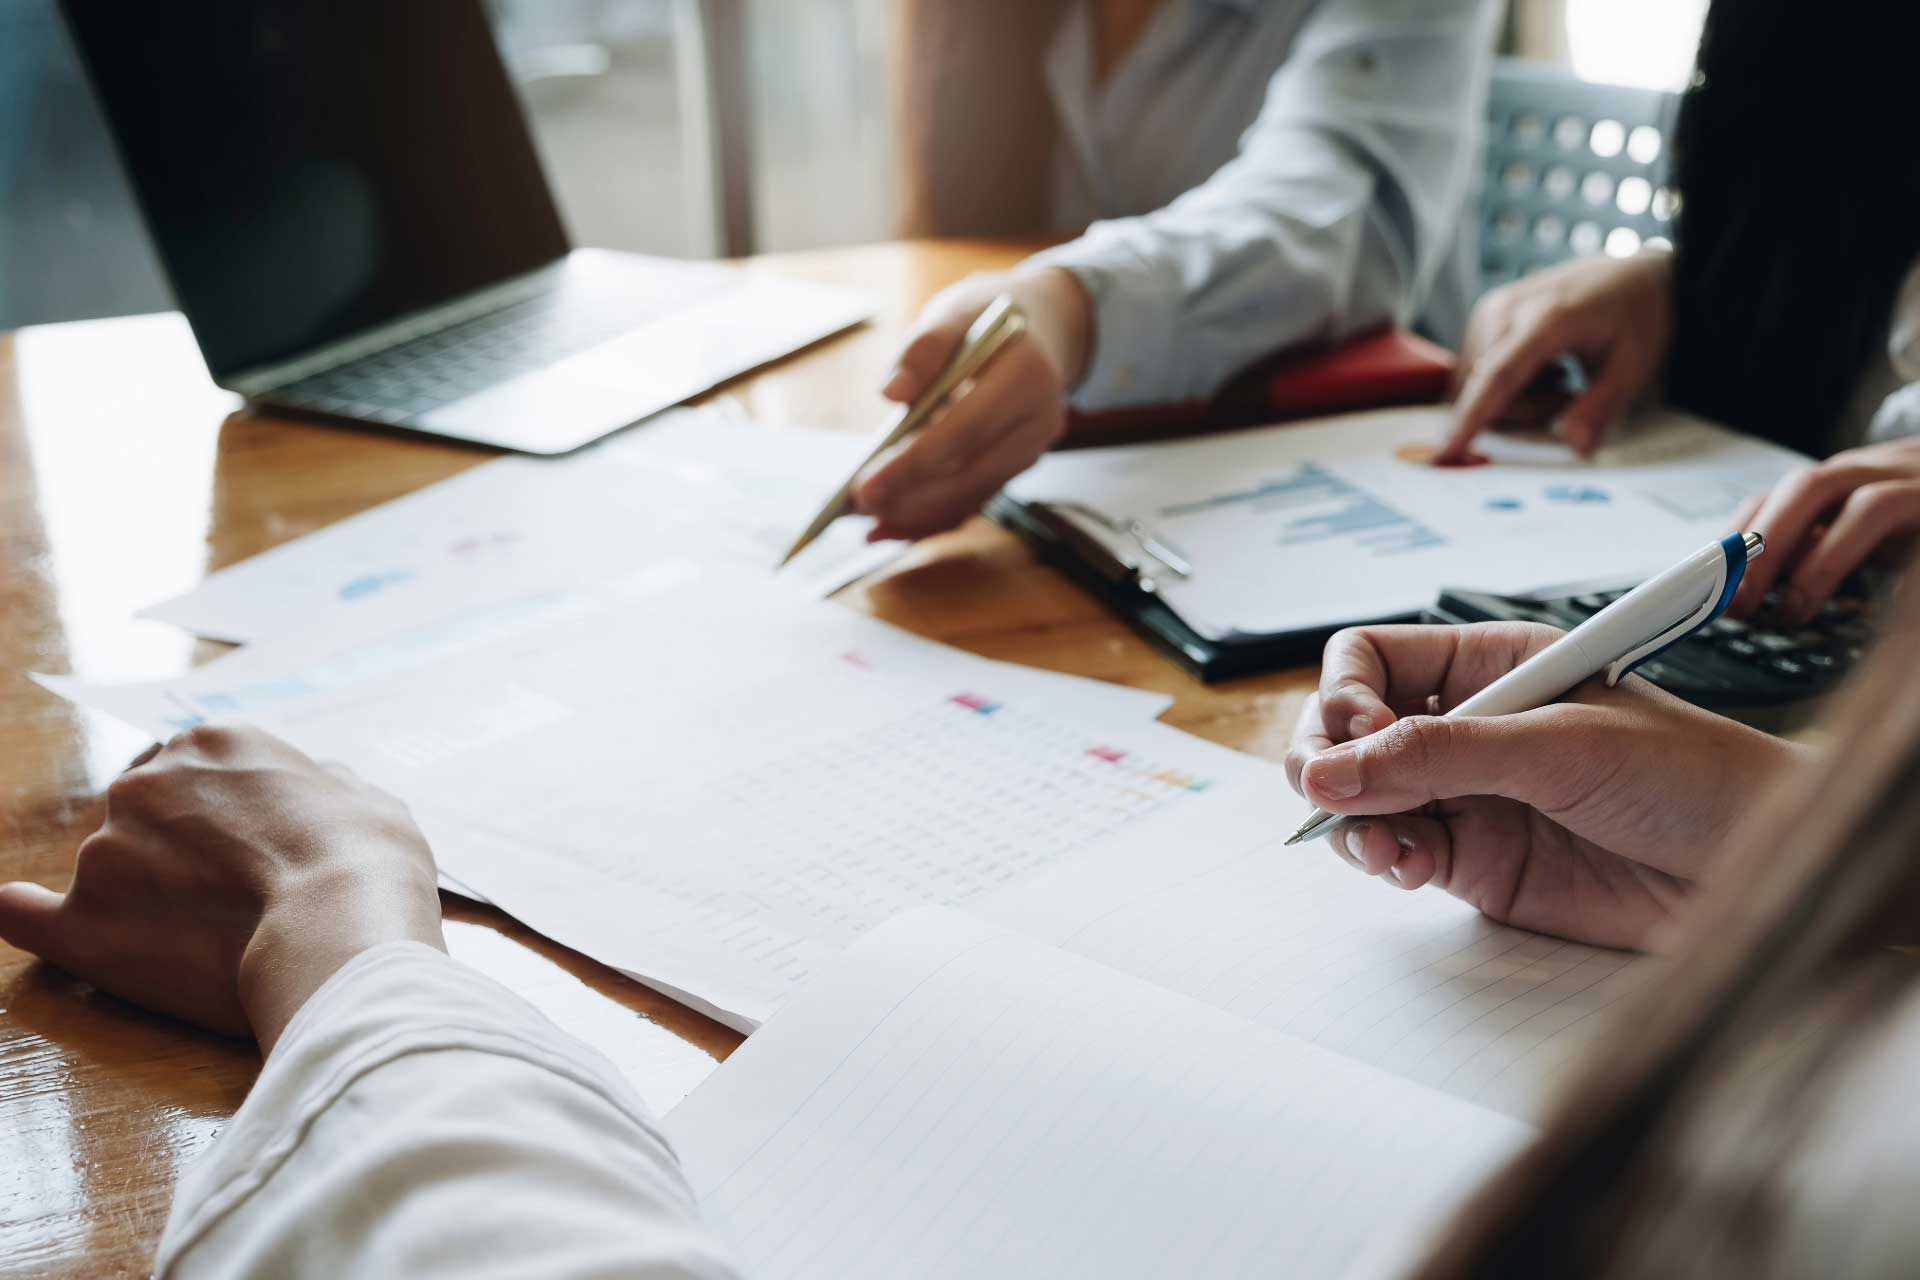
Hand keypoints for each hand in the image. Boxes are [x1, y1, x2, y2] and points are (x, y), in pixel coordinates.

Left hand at [0, 725, 442, 1053]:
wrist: (340, 931)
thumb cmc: (369, 865)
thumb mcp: (369, 799)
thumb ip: (322, 788)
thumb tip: (314, 793)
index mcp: (215, 743)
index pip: (196, 776)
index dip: (225, 822)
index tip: (251, 857)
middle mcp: (147, 783)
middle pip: (146, 819)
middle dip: (179, 858)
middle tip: (231, 904)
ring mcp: (106, 851)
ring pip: (111, 875)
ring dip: (145, 904)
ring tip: (206, 945)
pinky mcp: (80, 923)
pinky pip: (22, 914)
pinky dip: (26, 913)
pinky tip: (28, 913)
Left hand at [855, 266, 1091, 539]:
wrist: (1040, 328)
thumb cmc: (986, 317)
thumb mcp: (954, 310)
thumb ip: (924, 346)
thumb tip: (892, 393)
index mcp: (1027, 377)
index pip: (965, 430)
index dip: (914, 463)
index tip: (864, 485)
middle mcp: (1038, 422)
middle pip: (970, 473)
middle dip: (911, 496)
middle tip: (859, 504)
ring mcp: (1032, 449)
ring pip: (973, 495)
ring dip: (918, 513)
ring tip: (868, 515)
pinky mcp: (1017, 465)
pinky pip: (974, 499)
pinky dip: (933, 515)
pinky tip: (892, 523)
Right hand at [1283, 622, 1807, 949]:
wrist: (1757, 870)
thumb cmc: (1689, 778)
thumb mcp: (1560, 747)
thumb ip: (1440, 755)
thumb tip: (1330, 771)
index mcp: (1490, 665)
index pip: (1373, 658)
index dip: (1347, 694)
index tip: (1359, 735)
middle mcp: (1466, 726)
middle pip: (1347, 730)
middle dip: (1328, 761)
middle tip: (1332, 797)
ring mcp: (1465, 795)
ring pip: (1358, 797)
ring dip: (1350, 822)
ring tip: (1384, 850)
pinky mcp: (1474, 861)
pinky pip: (1394, 852)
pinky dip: (1382, 860)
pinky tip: (1408, 870)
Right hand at [1438, 252, 1672, 462]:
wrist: (1639, 275)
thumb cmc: (1639, 315)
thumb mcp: (1634, 366)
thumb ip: (1600, 408)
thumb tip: (1573, 445)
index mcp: (1545, 319)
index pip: (1496, 378)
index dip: (1471, 419)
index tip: (1446, 453)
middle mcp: (1507, 309)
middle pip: (1487, 389)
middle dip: (1524, 410)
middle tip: (1569, 394)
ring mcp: (1492, 309)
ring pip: (1477, 383)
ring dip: (1514, 397)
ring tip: (1558, 377)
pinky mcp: (1487, 314)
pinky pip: (1478, 369)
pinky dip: (1506, 382)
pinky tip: (1541, 368)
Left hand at [1725, 438, 1919, 623]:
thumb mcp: (1864, 527)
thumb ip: (1817, 542)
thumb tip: (1751, 583)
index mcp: (1849, 477)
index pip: (1778, 495)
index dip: (1736, 535)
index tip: (1706, 583)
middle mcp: (1883, 470)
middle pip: (1812, 487)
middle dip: (1765, 544)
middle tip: (1739, 603)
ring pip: (1870, 506)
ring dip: (1822, 561)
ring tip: (1794, 612)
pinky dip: (1898, 572)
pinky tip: (1883, 605)